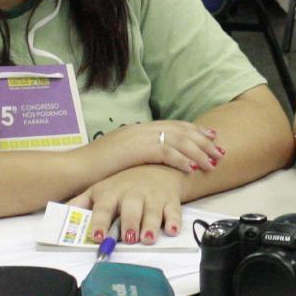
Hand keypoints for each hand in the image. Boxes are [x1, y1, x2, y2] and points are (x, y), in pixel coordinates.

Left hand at [70, 164, 185, 244]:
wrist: (154, 166)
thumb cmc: (122, 183)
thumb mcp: (98, 189)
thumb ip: (80, 204)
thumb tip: (59, 217)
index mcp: (111, 193)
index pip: (103, 208)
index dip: (100, 221)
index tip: (97, 236)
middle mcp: (132, 194)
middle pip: (131, 210)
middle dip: (130, 224)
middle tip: (129, 238)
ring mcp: (152, 197)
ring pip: (153, 212)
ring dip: (151, 226)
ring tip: (148, 238)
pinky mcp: (170, 200)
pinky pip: (174, 211)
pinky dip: (175, 221)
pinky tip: (173, 230)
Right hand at [91, 120, 220, 177]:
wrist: (75, 169)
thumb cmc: (95, 169)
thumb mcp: (121, 157)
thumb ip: (138, 155)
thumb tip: (154, 161)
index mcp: (139, 129)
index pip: (174, 126)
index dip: (195, 131)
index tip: (212, 136)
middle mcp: (142, 129)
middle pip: (181, 131)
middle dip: (204, 141)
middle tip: (220, 150)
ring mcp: (139, 137)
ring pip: (178, 140)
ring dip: (199, 152)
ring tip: (213, 162)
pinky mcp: (136, 149)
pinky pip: (166, 152)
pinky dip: (182, 160)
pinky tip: (192, 168)